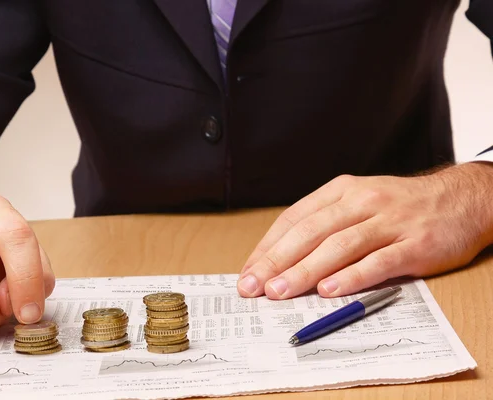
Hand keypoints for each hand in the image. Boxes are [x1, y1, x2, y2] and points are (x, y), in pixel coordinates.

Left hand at [237, 163, 492, 298]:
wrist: (463, 198)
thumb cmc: (401, 206)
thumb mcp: (359, 201)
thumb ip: (326, 224)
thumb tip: (284, 258)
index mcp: (342, 191)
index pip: (294, 219)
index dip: (268, 246)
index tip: (249, 271)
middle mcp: (362, 202)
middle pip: (310, 232)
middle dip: (276, 261)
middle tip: (253, 287)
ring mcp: (389, 222)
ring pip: (339, 246)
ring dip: (305, 270)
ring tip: (280, 291)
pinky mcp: (415, 244)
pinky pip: (378, 261)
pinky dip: (352, 277)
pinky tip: (329, 291)